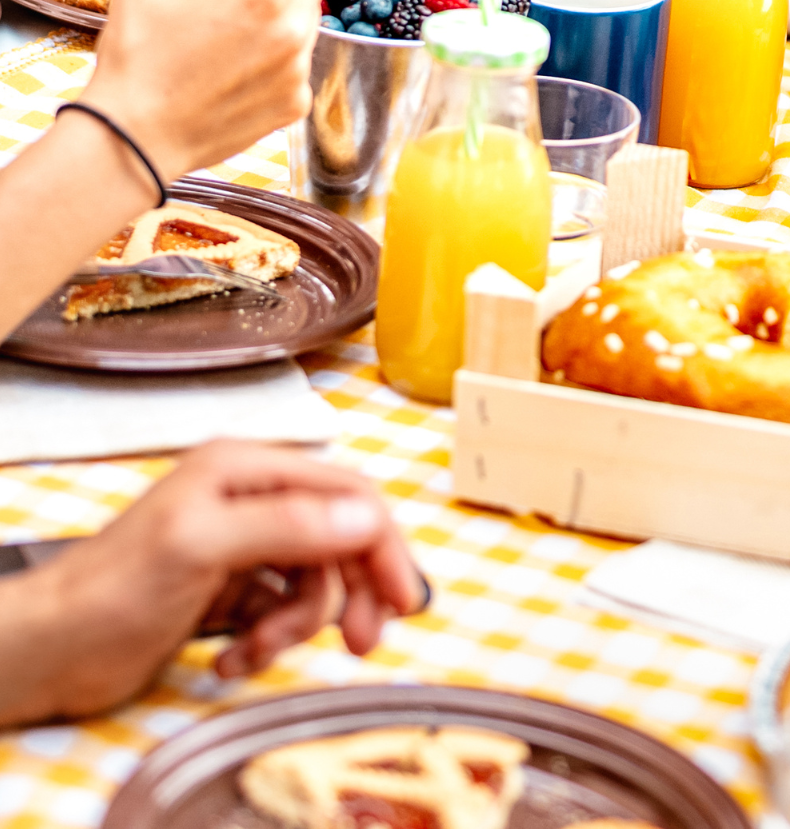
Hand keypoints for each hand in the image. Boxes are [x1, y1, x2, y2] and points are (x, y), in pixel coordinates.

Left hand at [0, 441, 422, 724]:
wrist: (48, 655)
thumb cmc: (110, 590)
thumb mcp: (202, 546)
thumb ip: (288, 525)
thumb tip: (366, 518)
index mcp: (248, 468)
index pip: (346, 492)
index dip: (382, 542)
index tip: (402, 597)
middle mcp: (251, 499)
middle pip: (337, 539)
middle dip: (349, 592)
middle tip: (364, 641)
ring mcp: (240, 546)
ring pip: (311, 582)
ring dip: (294, 627)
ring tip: (257, 654)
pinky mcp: (227, 592)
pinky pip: (279, 612)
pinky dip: (266, 641)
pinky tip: (232, 660)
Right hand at [89, 0, 339, 181]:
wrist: (130, 138)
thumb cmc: (135, 53)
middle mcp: (294, 26)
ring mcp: (299, 68)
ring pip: (307, 16)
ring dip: (283, 3)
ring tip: (235, 10)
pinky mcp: (294, 102)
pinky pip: (298, 59)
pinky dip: (278, 47)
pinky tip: (236, 53)